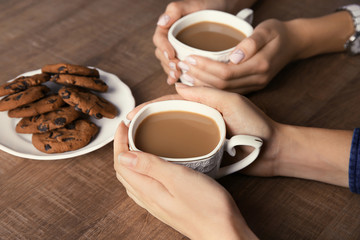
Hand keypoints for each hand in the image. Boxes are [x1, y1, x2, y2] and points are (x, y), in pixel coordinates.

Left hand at [113, 122, 257, 239]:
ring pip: (133, 179)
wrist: (224, 233)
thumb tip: (123, 156)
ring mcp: (157, 204)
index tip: (124, 124)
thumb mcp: (178, 179)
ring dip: (130, 160)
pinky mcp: (168, 205)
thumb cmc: (207, 207)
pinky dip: (141, 171)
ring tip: (137, 144)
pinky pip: (145, 186)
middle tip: (129, 130)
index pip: (121, 163)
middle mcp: (148, 199)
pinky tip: (153, 167)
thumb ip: (150, 167)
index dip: (119, 142)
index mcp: (148, 190)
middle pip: (124, 171)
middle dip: (122, 148)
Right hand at [127, 84, 281, 176]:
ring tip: (135, 143)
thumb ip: (207, 93)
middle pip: (167, 116)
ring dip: (153, 135)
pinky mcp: (205, 149)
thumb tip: (177, 85)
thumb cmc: (256, 124)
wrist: (273, 150)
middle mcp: (200, 116)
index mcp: (204, 102)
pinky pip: (183, 148)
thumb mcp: (233, 102)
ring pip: (172, 132)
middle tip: (127, 130)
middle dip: (146, 120)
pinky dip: (168, 150)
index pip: (170, 102)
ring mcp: (201, 133)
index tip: (131, 115)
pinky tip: (156, 156)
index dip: (149, 107)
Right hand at [153, 0, 226, 83]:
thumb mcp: (193, 4)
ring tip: (178, 77)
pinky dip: (178, 76)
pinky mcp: (184, 59)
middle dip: (168, 63)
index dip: (163, 48)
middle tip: (176, 69)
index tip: (171, 55)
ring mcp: (176, 51)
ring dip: (171, 71)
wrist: (220, 12)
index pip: (159, 39)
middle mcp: (169, 40)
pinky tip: (179, 82)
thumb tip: (162, 22)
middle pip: (162, 54)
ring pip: (168, 63)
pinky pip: (177, 69)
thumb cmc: (206, 6)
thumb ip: (175, 9)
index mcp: (167, 28)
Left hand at [175, 19, 300, 92]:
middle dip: (199, 77)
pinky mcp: (251, 87)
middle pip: (221, 85)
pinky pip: (228, 91)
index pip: (225, 73)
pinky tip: (198, 81)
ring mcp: (254, 85)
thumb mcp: (267, 30)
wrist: (294, 43)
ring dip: (202, 84)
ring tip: (184, 75)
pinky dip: (211, 87)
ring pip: (223, 91)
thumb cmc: (278, 33)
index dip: (205, 67)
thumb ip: (252, 43)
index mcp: (260, 66)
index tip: (188, 59)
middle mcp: (257, 80)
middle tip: (181, 67)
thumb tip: (234, 57)